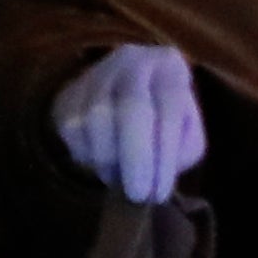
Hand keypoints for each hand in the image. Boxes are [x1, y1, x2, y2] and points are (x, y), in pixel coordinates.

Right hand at [53, 44, 205, 204]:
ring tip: (119, 178)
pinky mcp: (70, 90)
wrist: (125, 91)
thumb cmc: (164, 118)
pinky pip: (72, 127)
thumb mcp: (187, 131)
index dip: (164, 153)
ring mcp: (97, 72)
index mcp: (170, 66)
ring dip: (108, 159)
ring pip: (96, 117)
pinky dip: (86, 154)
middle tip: (137, 195)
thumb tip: (161, 167)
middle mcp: (132, 61)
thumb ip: (183, 148)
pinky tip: (101, 162)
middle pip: (131, 107)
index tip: (159, 193)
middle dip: (135, 158)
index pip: (170, 107)